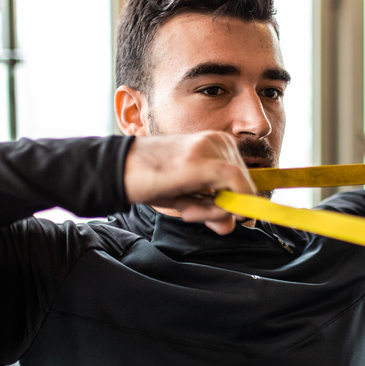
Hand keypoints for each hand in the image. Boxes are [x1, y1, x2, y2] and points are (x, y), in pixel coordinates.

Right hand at [123, 132, 255, 234]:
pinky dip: (222, 207)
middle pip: (245, 186)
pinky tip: (192, 209)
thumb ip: (212, 210)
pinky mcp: (204, 162)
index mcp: (218, 143)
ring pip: (240, 190)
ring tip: (184, 207)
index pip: (244, 180)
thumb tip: (232, 225)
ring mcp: (213, 148)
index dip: (236, 204)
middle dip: (221, 209)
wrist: (119, 170)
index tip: (215, 217)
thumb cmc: (152, 181)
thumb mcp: (188, 197)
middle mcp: (219, 140)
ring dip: (214, 211)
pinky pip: (237, 188)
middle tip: (189, 211)